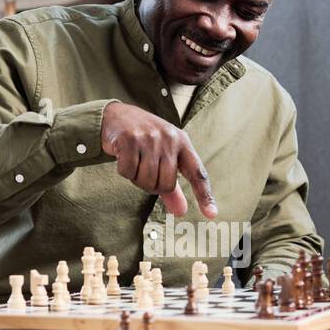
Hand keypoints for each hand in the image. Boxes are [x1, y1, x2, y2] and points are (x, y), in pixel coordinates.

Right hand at [100, 101, 217, 217]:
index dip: (204, 195)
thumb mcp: (164, 157)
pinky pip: (128, 172)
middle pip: (166, 185)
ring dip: (137, 180)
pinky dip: (124, 171)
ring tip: (135, 163)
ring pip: (146, 181)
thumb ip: (173, 186)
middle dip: (153, 187)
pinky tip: (124, 158)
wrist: (118, 116)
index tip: (211, 214)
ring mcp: (148, 138)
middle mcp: (168, 138)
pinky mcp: (128, 139)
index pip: (197, 173)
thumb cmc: (145, 139)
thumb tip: (180, 211)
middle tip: (145, 172)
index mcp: (182, 142)